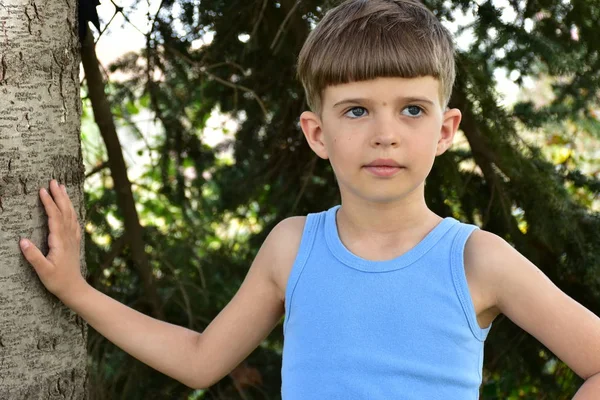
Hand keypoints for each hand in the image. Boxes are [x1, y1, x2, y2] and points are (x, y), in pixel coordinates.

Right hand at [20, 179, 85, 300]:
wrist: (75, 288)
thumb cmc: (57, 281)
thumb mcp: (43, 271)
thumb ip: (33, 256)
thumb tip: (22, 240)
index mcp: (60, 241)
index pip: (54, 217)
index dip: (49, 203)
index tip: (42, 190)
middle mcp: (68, 237)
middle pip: (64, 211)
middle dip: (59, 195)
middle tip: (53, 181)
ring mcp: (73, 238)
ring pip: (71, 214)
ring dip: (66, 200)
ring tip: (62, 187)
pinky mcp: (74, 242)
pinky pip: (74, 221)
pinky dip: (71, 210)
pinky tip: (70, 207)